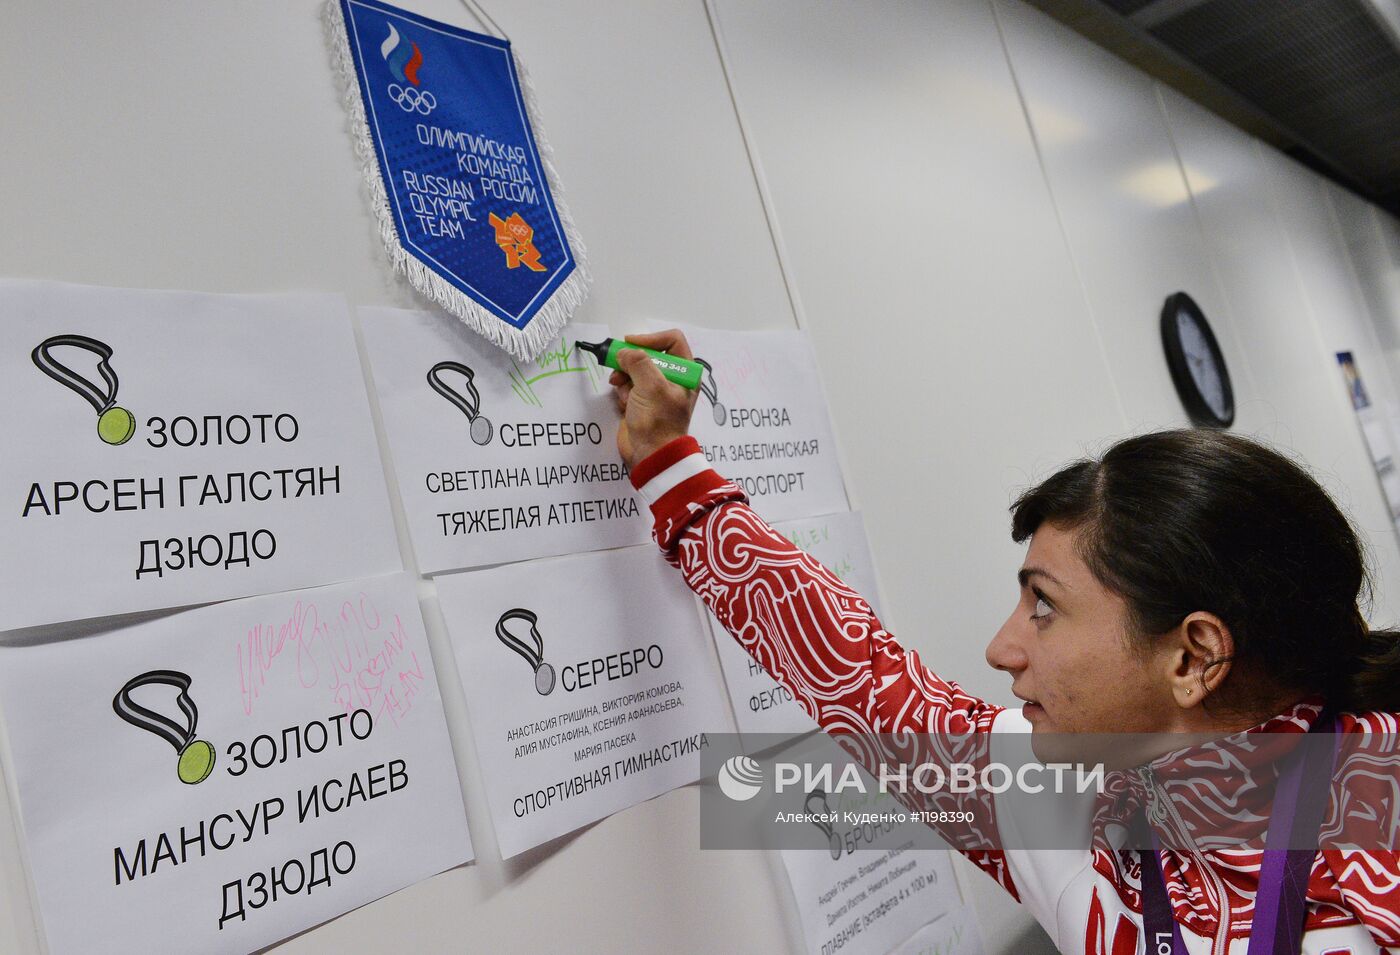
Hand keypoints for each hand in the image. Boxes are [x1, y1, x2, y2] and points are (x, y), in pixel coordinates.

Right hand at [609, 329, 699, 469]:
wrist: (651, 455)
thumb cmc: (659, 422)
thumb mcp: (652, 386)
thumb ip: (638, 362)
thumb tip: (623, 352)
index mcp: (686, 373)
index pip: (672, 340)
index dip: (651, 338)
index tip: (630, 344)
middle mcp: (673, 379)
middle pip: (649, 354)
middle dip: (631, 361)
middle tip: (617, 365)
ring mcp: (656, 391)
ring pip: (635, 370)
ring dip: (625, 378)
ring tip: (622, 391)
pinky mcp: (642, 401)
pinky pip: (628, 385)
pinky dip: (623, 391)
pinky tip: (625, 404)